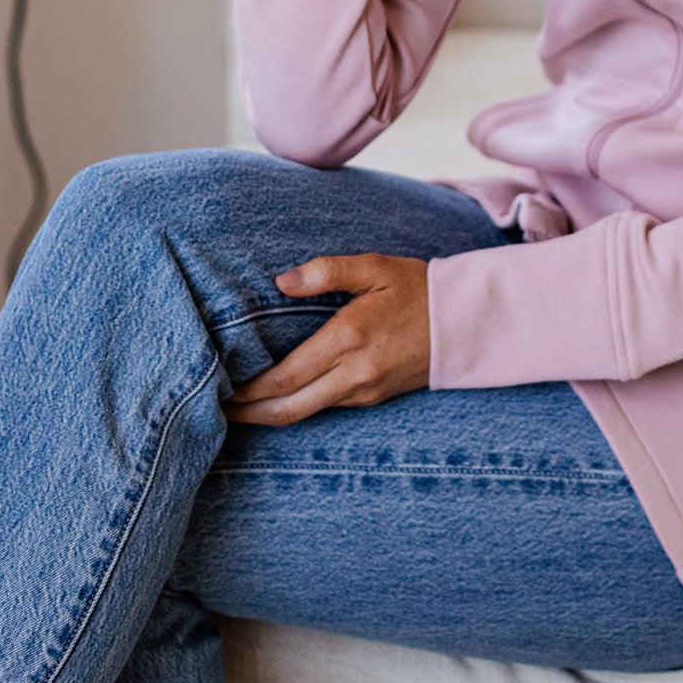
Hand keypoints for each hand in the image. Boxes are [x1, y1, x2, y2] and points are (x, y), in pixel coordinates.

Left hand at [221, 252, 431, 424]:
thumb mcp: (374, 267)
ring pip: (305, 414)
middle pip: (287, 409)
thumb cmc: (417, 288)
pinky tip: (280, 398)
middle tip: (214, 410)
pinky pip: (326, 408)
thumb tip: (281, 281)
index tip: (218, 387)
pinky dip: (296, 408)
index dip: (247, 389)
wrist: (467, 322)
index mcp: (348, 339)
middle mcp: (354, 374)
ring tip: (238, 407)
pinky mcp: (374, 397)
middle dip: (248, 413)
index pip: (284, 377)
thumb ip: (326, 272)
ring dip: (268, 414)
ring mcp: (365, 391)